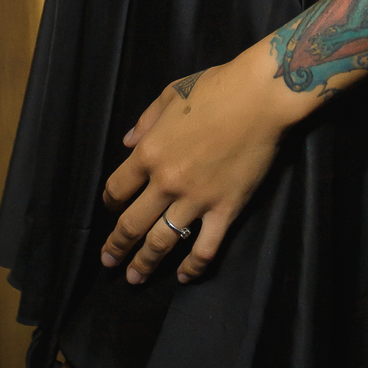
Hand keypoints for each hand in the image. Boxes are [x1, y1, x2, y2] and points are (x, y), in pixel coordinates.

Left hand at [100, 50, 290, 285]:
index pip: (117, 188)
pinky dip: (193, 267)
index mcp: (149, 152)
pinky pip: (205, 248)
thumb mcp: (170, 94)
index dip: (110, 202)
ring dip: (144, 264)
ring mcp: (196, 200)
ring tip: (134, 279)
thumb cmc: (215, 88)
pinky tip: (184, 277)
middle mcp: (166, 182)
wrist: (259, 97)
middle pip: (132, 223)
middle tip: (108, 262)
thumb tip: (127, 142)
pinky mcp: (225, 210)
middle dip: (117, 246)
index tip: (111, 209)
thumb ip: (145, 121)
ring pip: (162, 242)